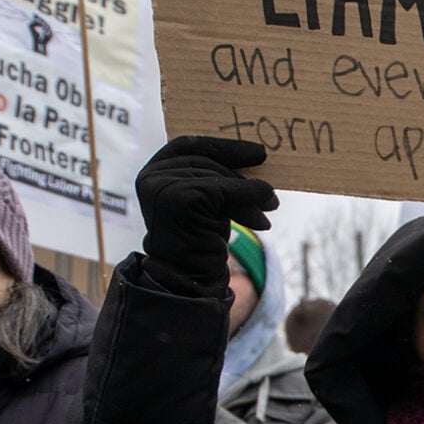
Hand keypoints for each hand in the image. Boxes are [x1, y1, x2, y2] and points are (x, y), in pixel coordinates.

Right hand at [136, 136, 277, 297]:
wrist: (189, 278)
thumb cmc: (201, 238)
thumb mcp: (208, 201)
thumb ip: (216, 178)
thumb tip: (256, 156)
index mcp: (154, 171)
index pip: (189, 146)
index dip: (224, 146)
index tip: (257, 152)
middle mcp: (152, 177)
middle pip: (207, 161)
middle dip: (242, 176)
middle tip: (272, 191)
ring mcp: (162, 187)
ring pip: (217, 177)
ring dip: (251, 193)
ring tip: (271, 207)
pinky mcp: (178, 199)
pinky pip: (223, 191)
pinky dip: (248, 199)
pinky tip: (262, 218)